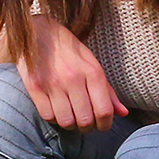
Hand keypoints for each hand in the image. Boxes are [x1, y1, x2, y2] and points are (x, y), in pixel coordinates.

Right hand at [16, 15, 128, 130]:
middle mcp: (73, 78)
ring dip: (70, 124)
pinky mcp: (35, 86)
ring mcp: (53, 83)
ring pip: (66, 122)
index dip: (105, 125)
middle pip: (85, 120)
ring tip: (70, 116)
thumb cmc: (68, 49)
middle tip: (85, 123)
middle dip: (87, 127)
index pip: (104, 111)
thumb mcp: (92, 64)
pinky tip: (56, 109)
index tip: (101, 126)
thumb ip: (107, 90)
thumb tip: (123, 113)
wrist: (37, 30)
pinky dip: (53, 118)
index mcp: (92, 72)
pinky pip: (48, 116)